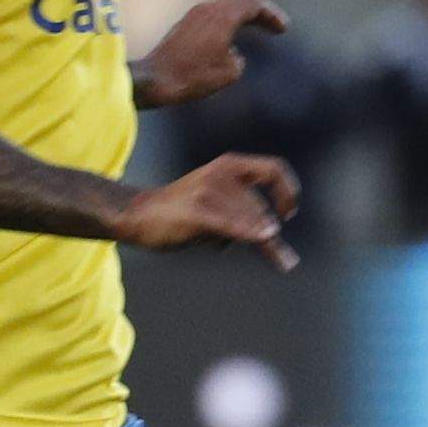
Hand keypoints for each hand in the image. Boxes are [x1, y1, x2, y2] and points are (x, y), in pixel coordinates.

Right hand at [119, 154, 300, 270]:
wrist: (138, 214)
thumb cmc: (183, 212)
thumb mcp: (218, 202)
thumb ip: (246, 213)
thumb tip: (278, 243)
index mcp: (229, 165)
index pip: (273, 170)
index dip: (289, 191)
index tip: (288, 214)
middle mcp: (221, 174)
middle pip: (259, 209)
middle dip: (268, 235)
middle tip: (285, 261)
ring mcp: (208, 192)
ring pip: (248, 223)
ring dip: (256, 243)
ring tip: (246, 250)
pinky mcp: (197, 212)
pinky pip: (231, 225)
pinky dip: (250, 232)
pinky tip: (265, 238)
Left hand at [134, 0, 286, 110]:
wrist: (155, 80)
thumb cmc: (192, 76)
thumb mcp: (229, 72)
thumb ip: (238, 59)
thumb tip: (232, 54)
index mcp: (222, 15)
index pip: (254, 5)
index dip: (272, 15)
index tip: (284, 29)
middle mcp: (207, 9)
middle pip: (240, 4)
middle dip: (260, 15)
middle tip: (276, 27)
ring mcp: (192, 16)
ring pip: (224, 10)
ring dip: (242, 19)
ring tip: (256, 28)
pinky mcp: (182, 27)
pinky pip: (211, 20)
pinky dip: (227, 25)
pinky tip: (230, 41)